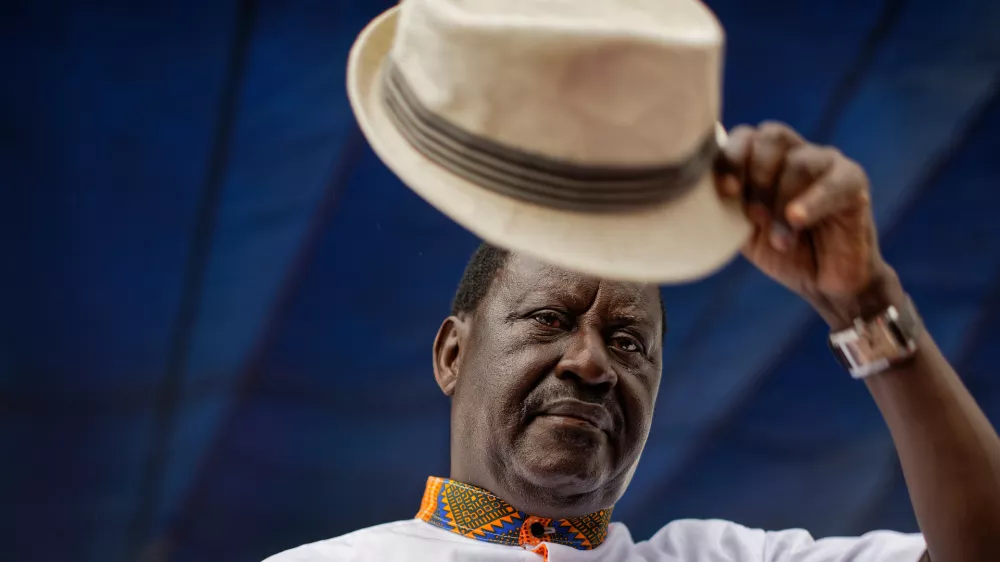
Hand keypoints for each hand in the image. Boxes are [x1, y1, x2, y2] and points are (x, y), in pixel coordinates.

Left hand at [714, 121, 897, 324]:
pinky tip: (796, 220)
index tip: (724, 191)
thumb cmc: (780, 251)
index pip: (744, 137)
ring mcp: (827, 163)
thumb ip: (722, 205)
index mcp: (765, 159)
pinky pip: (833, 182)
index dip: (730, 158)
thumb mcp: (741, 229)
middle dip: (756, 175)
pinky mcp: (853, 181)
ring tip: (779, 239)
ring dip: (780, 201)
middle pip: (772, 136)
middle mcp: (796, 152)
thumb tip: (690, 193)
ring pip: (799, 162)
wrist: (824, 284)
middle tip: (753, 215)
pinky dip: (811, 202)